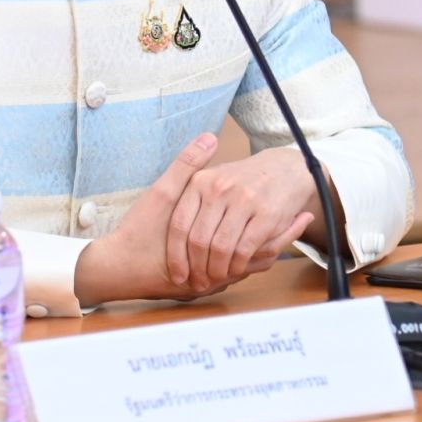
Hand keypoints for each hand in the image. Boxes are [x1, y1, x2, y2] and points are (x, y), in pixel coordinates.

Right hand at [73, 133, 302, 305]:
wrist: (116, 270)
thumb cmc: (137, 234)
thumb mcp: (161, 195)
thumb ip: (187, 167)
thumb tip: (208, 138)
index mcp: (209, 249)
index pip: (257, 242)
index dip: (280, 226)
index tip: (300, 210)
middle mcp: (214, 272)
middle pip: (259, 258)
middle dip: (282, 238)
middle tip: (305, 218)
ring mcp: (209, 280)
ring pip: (249, 268)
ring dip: (270, 248)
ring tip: (292, 229)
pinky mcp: (202, 283)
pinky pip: (235, 274)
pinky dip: (251, 258)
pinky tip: (258, 243)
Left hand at [166, 146, 316, 292]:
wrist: (284, 169)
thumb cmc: (241, 182)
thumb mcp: (212, 180)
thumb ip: (190, 203)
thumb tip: (165, 241)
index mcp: (200, 182)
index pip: (179, 225)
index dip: (176, 256)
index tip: (177, 276)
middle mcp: (219, 188)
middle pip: (198, 240)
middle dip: (197, 268)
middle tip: (199, 283)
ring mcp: (243, 199)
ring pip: (220, 247)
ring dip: (217, 270)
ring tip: (216, 279)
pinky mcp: (266, 213)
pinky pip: (244, 249)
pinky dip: (237, 266)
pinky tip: (236, 270)